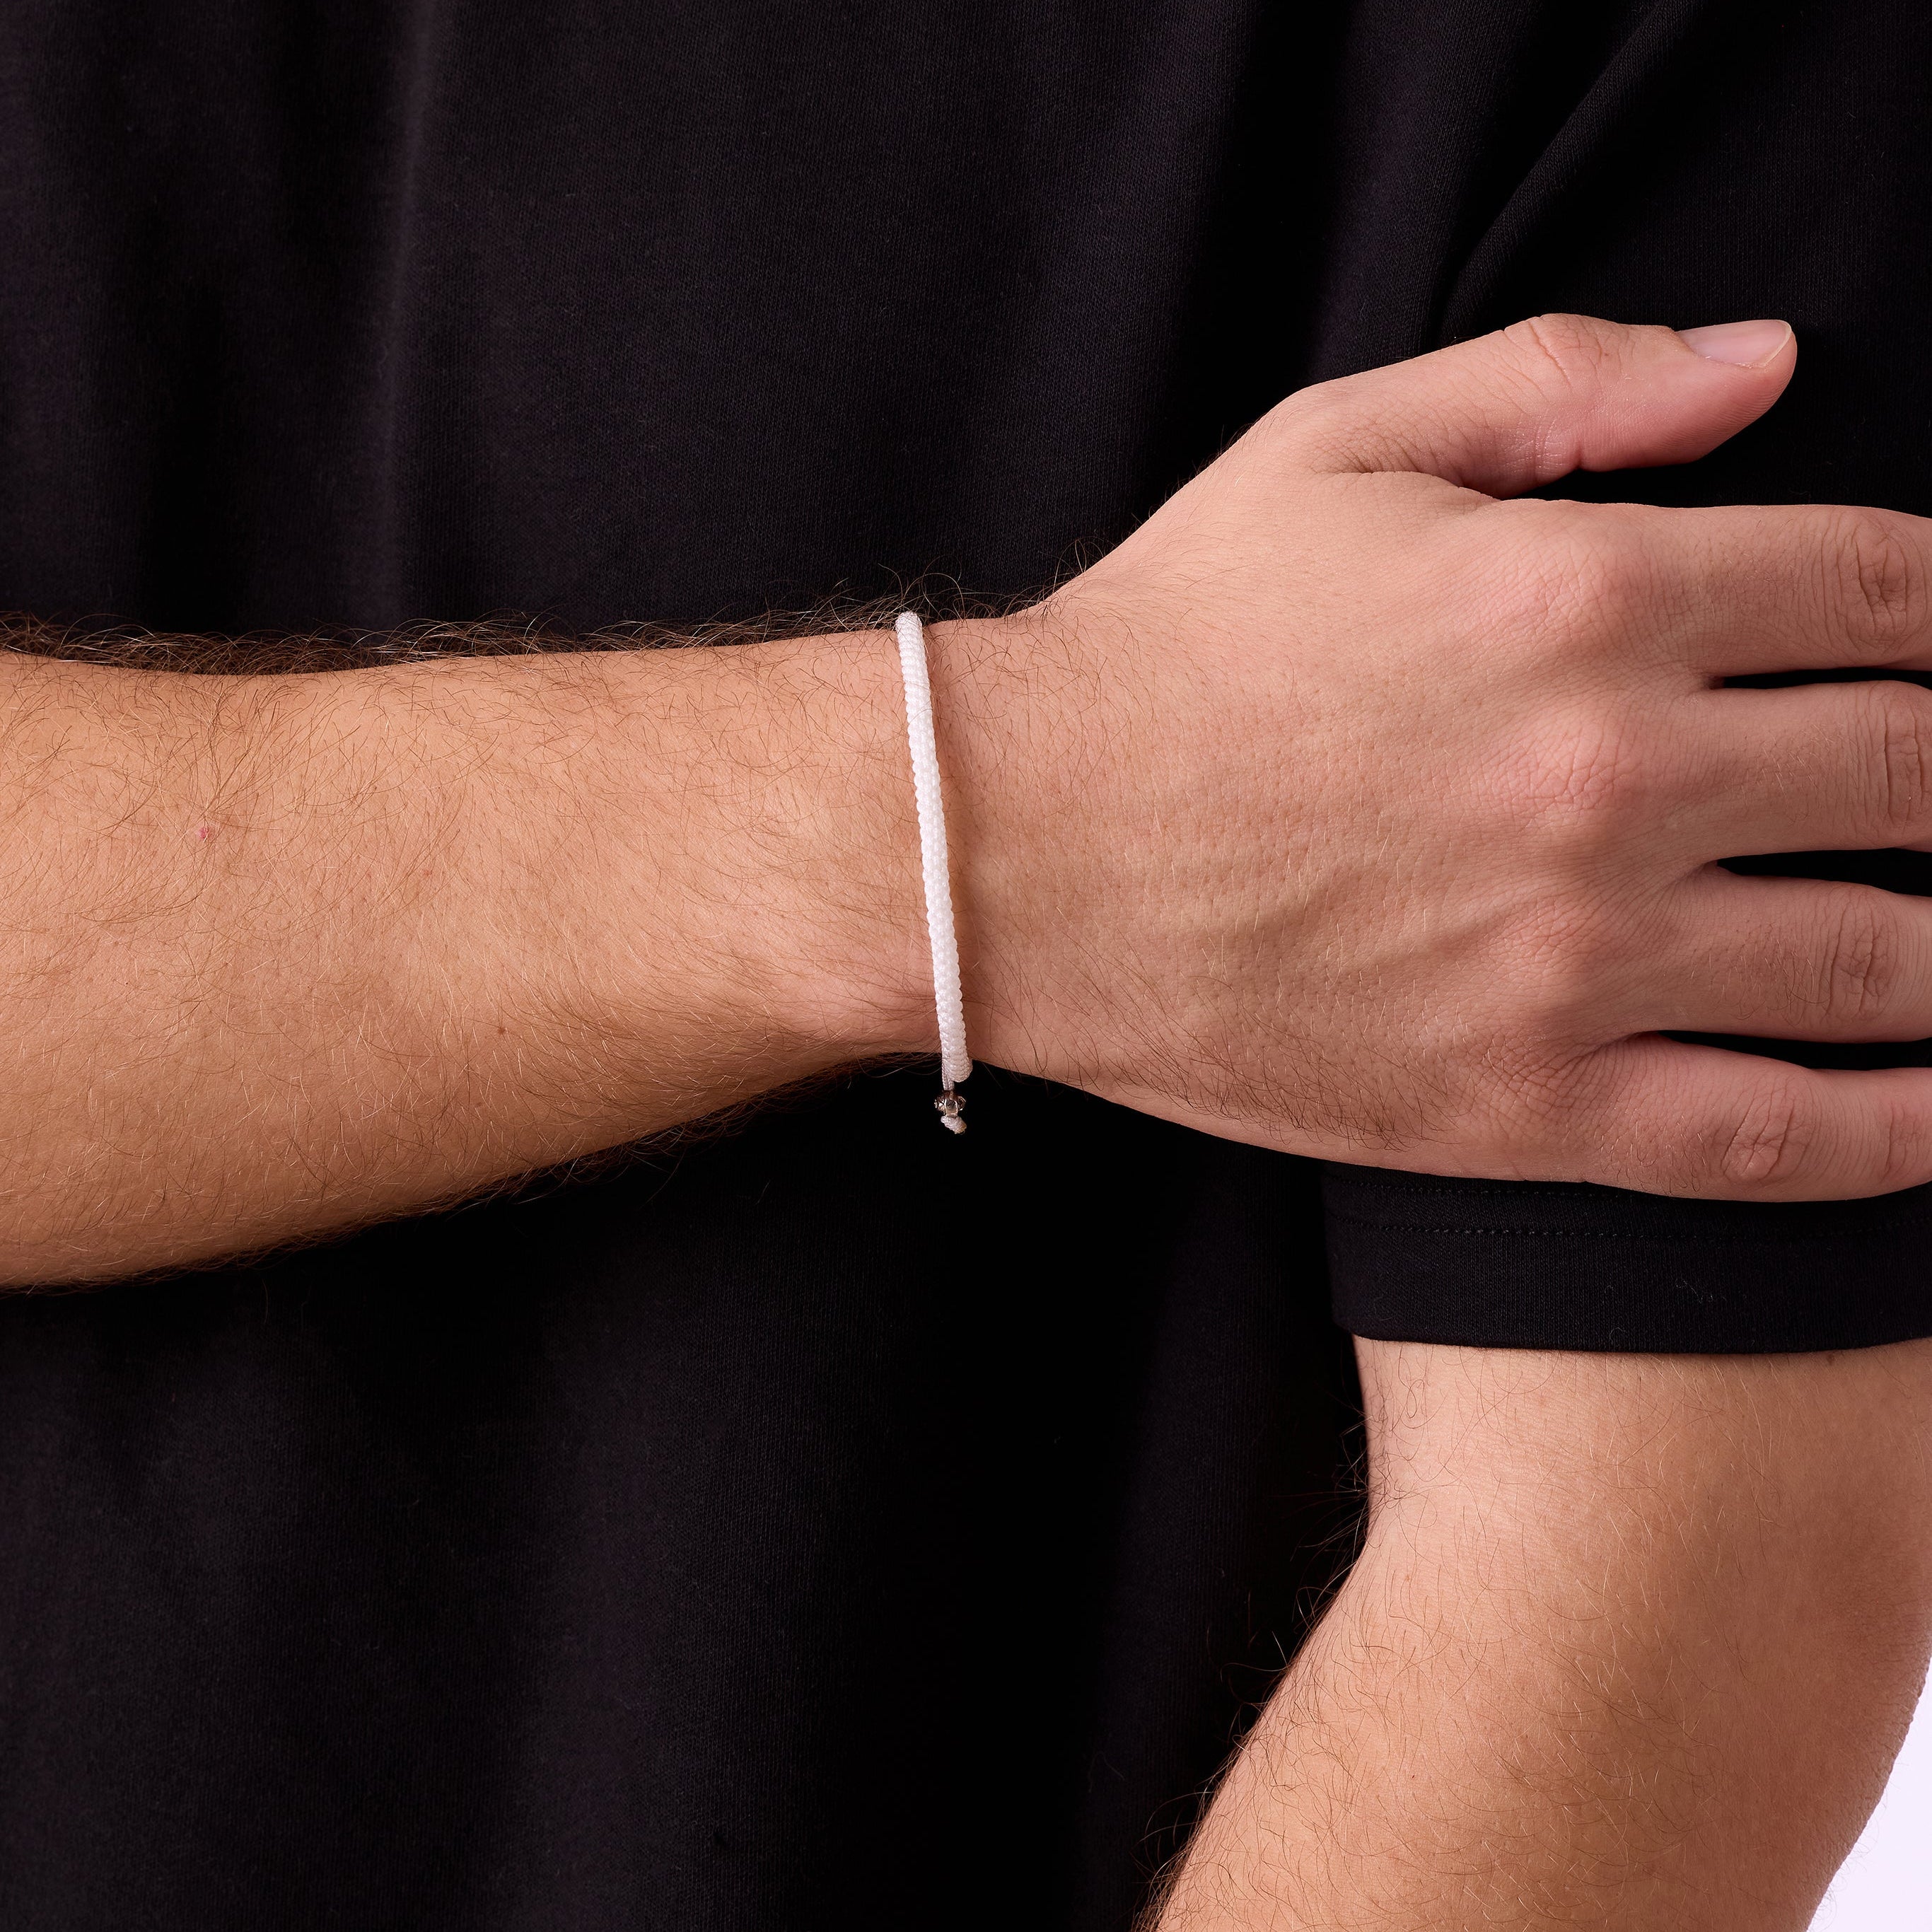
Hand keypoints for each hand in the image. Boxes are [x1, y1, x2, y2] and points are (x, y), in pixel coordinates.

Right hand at [937, 313, 1931, 1198]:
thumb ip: (1562, 383)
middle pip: (1920, 768)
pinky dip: (1897, 1132)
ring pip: (1888, 961)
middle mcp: (1614, 779)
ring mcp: (1578, 959)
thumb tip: (1769, 365)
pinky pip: (1775, 1137)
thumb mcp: (1335, 450)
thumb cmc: (1167, 648)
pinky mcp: (1523, 1106)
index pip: (1887, 588)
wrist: (1014, 852)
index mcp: (1586, 596)